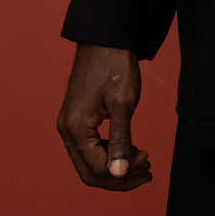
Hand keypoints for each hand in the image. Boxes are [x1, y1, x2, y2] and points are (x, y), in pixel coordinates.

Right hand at [57, 43, 151, 190]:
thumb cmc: (115, 65)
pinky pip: (88, 148)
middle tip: (147, 171)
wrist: (105, 38)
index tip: (148, 159)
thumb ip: (120, 140)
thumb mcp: (123, 103)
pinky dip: (108, 153)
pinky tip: (129, 148)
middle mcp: (67, 131)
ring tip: (142, 160)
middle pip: (90, 173)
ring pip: (89, 162)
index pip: (98, 170)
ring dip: (115, 167)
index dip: (124, 173)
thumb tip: (118, 174)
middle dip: (119, 177)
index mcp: (76, 128)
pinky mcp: (75, 119)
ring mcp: (69, 125)